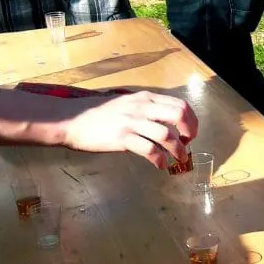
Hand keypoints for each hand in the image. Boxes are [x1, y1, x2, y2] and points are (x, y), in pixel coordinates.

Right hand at [61, 91, 198, 168]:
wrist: (72, 120)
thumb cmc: (99, 114)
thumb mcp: (127, 104)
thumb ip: (146, 109)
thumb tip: (166, 123)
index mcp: (145, 98)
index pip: (180, 104)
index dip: (191, 120)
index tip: (190, 133)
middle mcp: (141, 107)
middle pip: (179, 115)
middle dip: (189, 132)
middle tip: (187, 144)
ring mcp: (132, 122)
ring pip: (167, 135)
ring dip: (178, 150)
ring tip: (179, 159)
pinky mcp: (122, 138)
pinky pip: (149, 150)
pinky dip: (159, 160)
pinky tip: (160, 165)